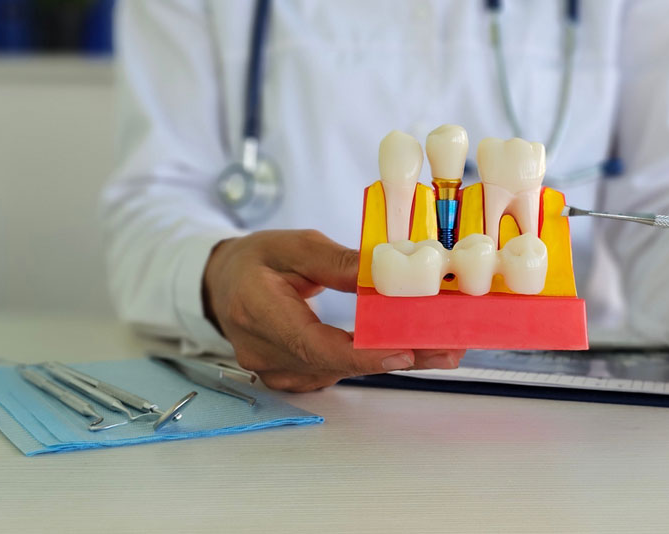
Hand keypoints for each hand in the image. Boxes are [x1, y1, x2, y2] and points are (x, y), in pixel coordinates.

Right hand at [203, 229, 464, 391]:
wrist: (223, 284)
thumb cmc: (254, 260)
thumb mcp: (293, 245)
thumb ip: (337, 264)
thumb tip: (383, 273)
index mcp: (258, 312)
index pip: (315, 346)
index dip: (363, 354)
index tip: (405, 351)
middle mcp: (264, 352)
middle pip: (337, 364)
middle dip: (396, 356)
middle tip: (445, 349)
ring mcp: (275, 370)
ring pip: (341, 372)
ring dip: (388, 360)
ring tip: (435, 345)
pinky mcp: (289, 376)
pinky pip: (335, 372)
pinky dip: (368, 360)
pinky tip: (401, 347)